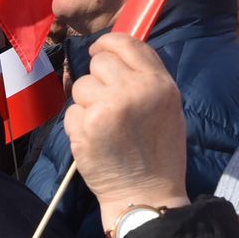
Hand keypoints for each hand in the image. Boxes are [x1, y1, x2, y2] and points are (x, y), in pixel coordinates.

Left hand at [66, 34, 188, 230]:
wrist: (146, 194)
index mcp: (158, 82)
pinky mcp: (86, 126)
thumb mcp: (167, 105)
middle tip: (107, 102)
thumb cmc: (160, 152)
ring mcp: (108, 106)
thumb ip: (146, 77)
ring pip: (81, 86)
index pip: (127, 43)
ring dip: (86, 103)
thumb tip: (116, 54)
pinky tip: (95, 141)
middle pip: (99, 62)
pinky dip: (78, 125)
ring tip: (104, 126)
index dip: (107, 44)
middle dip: (98, 79)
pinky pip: (71, 111)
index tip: (98, 52)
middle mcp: (134, 89)